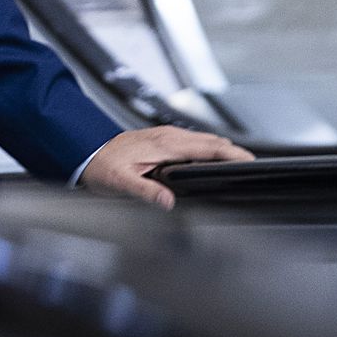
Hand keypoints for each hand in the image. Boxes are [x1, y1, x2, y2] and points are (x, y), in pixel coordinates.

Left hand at [80, 126, 253, 208]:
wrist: (84, 151)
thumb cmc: (101, 165)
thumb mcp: (120, 182)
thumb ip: (145, 191)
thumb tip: (168, 201)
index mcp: (164, 144)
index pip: (208, 146)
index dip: (232, 153)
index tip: (250, 162)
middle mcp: (167, 136)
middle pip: (211, 140)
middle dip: (234, 151)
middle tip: (252, 166)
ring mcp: (165, 135)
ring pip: (203, 139)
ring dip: (222, 149)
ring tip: (237, 164)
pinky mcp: (161, 138)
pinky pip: (193, 140)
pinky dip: (208, 148)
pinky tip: (210, 160)